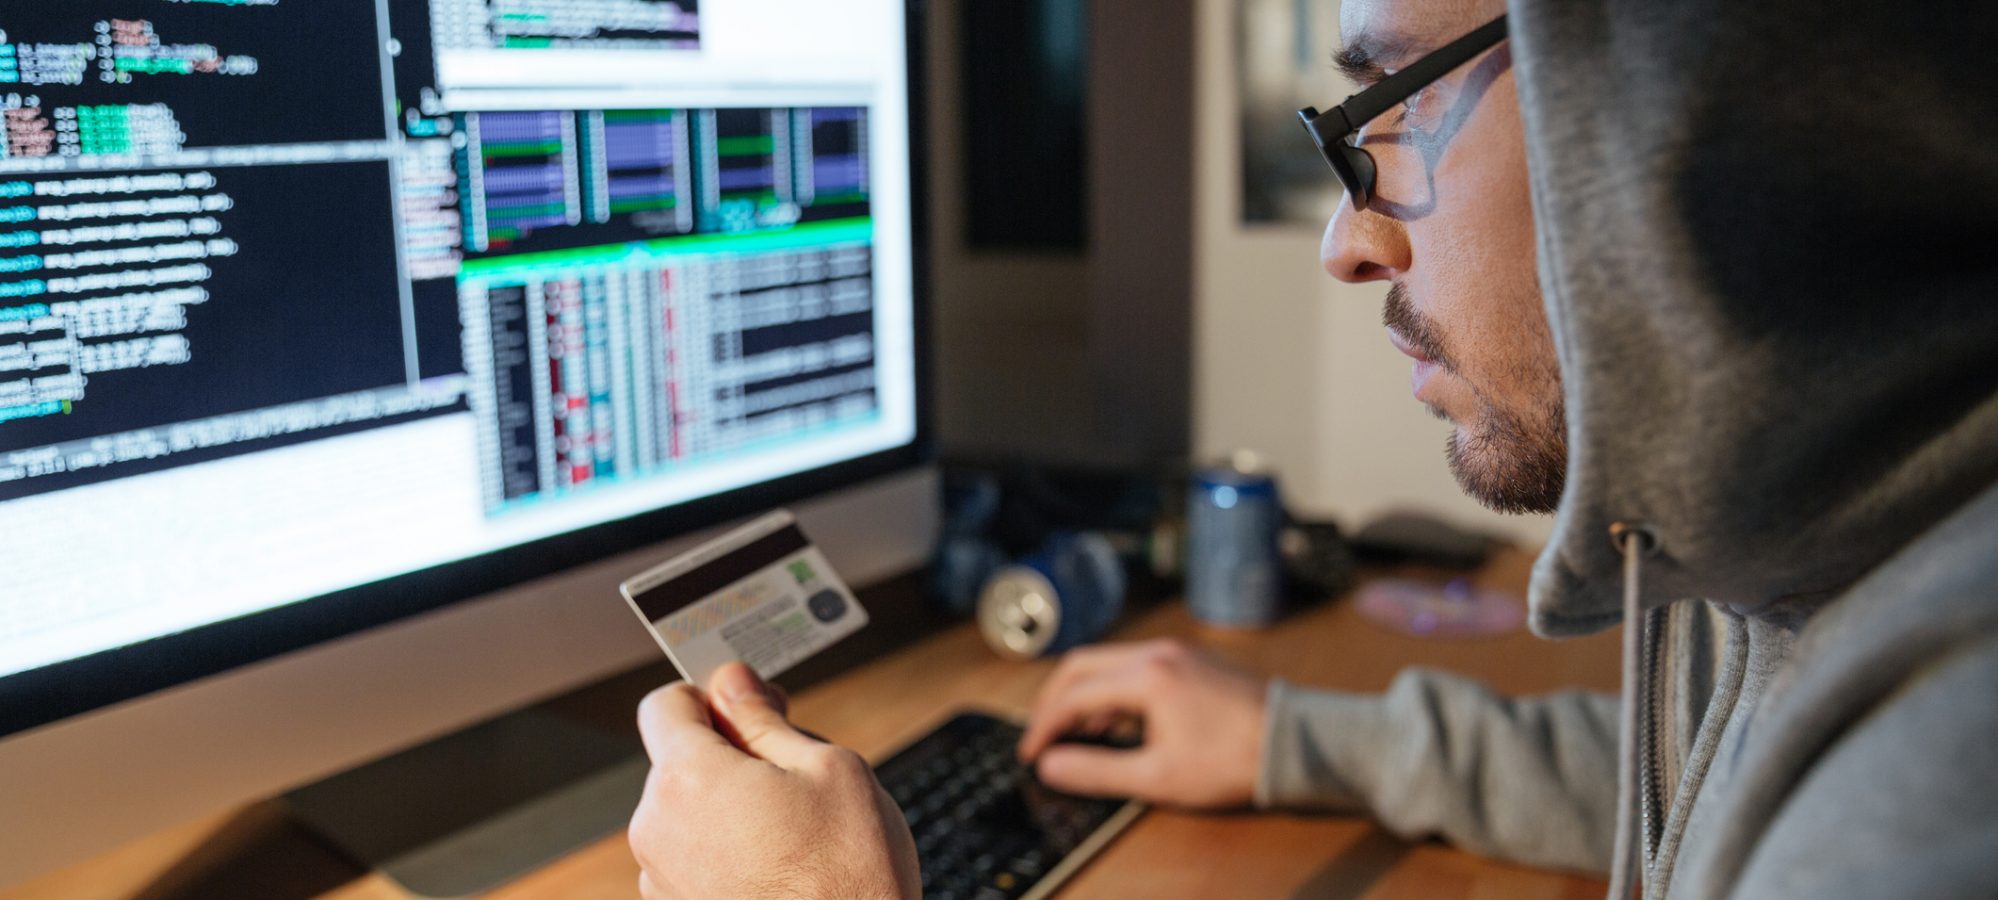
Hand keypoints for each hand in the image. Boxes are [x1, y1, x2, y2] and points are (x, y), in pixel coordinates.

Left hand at [630, 662, 919, 899]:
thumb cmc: (848, 876)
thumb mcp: (828, 769)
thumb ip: (766, 720)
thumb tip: (735, 683)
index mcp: (689, 778)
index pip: (666, 703)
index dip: (710, 696)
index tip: (746, 706)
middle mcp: (657, 828)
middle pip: (678, 761)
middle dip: (728, 756)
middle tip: (791, 774)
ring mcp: (661, 879)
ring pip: (687, 813)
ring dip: (728, 808)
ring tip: (792, 833)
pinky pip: (691, 858)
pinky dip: (726, 853)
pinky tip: (777, 867)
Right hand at [1017, 639, 1268, 808]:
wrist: (1297, 742)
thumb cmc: (1234, 761)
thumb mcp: (1158, 777)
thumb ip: (1097, 770)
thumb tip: (1051, 766)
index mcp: (1146, 676)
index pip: (1074, 694)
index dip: (1045, 726)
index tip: (1031, 754)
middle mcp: (1157, 652)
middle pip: (1083, 666)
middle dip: (1055, 702)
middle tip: (1042, 736)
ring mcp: (1176, 652)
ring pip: (1109, 664)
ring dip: (1085, 696)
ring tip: (1076, 736)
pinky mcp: (1191, 660)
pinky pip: (1134, 667)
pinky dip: (1113, 691)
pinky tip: (1117, 724)